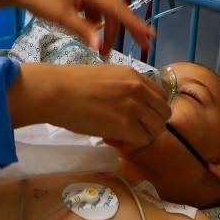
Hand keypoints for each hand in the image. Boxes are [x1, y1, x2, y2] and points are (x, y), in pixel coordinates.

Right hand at [8, 62, 170, 147]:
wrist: (55, 92)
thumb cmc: (70, 84)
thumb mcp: (104, 77)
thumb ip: (122, 87)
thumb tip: (126, 106)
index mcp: (133, 75)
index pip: (160, 95)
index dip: (151, 109)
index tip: (138, 117)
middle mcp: (138, 88)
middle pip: (164, 113)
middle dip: (151, 124)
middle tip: (131, 129)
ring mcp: (134, 106)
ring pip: (157, 128)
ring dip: (142, 135)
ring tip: (121, 135)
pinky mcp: (126, 125)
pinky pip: (142, 140)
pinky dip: (131, 144)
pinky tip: (114, 139)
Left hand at [14, 0, 154, 56]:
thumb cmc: (41, 1)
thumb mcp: (62, 19)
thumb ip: (84, 32)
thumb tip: (100, 48)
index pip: (118, 8)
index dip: (135, 23)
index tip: (150, 35)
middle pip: (117, 10)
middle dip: (126, 30)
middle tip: (142, 48)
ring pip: (108, 13)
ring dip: (108, 30)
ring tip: (103, 51)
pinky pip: (98, 11)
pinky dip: (98, 24)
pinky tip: (90, 35)